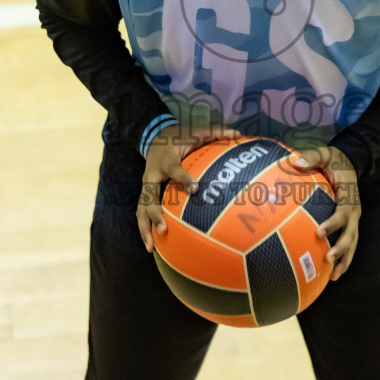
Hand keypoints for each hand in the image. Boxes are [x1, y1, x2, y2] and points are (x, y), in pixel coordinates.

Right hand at [138, 126, 239, 251]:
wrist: (153, 137)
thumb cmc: (178, 138)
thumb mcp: (195, 132)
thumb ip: (215, 133)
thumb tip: (238, 133)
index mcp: (166, 160)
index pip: (174, 170)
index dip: (184, 178)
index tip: (195, 188)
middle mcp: (152, 175)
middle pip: (148, 196)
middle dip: (154, 213)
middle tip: (163, 229)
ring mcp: (147, 186)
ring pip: (141, 208)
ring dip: (145, 227)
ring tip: (150, 247)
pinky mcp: (145, 194)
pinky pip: (142, 212)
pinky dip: (145, 229)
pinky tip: (151, 246)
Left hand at [289, 146, 360, 279]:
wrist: (350, 164)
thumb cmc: (334, 160)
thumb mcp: (326, 154)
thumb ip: (312, 157)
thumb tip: (296, 161)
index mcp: (349, 195)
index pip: (343, 212)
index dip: (333, 223)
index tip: (319, 232)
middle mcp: (355, 210)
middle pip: (351, 233)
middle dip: (341, 247)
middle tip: (328, 258)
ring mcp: (354, 220)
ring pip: (353, 243)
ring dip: (345, 259)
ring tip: (334, 276)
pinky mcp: (350, 225)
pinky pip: (349, 245)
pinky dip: (343, 259)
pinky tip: (332, 274)